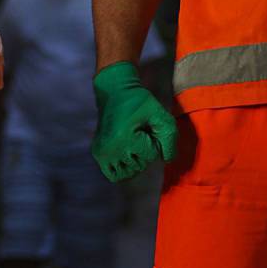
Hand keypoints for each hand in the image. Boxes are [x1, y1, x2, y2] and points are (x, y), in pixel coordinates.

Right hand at [92, 62, 177, 181]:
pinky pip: (115, 175)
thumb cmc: (139, 102)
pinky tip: (128, 156)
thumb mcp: (159, 114)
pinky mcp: (98, 154)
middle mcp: (110, 148)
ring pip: (129, 173)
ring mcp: (102, 153)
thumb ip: (169, 137)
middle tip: (141, 134)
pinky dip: (124, 170)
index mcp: (124, 138)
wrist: (114, 92)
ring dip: (136, 162)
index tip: (148, 129)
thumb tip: (167, 160)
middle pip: (141, 166)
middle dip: (146, 152)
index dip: (155, 142)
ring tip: (134, 144)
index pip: (151, 155)